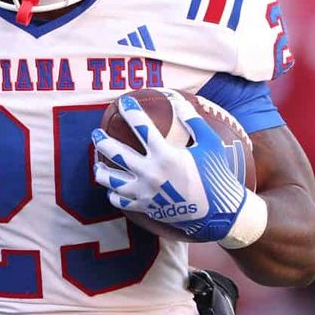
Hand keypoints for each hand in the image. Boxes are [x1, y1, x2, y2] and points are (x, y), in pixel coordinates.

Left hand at [92, 91, 260, 244]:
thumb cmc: (215, 174)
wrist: (218, 212)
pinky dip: (113, 194)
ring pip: (111, 180)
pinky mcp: (145, 207)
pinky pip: (120, 201)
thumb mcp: (210, 144)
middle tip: (96, 134)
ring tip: (97, 164)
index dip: (131, 111)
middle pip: (115, 153)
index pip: (141, 127)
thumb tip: (179, 102)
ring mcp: (145, 192)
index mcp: (166, 155)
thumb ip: (193, 121)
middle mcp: (150, 173)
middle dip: (101, 141)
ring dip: (100, 170)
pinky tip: (113, 188)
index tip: (124, 102)